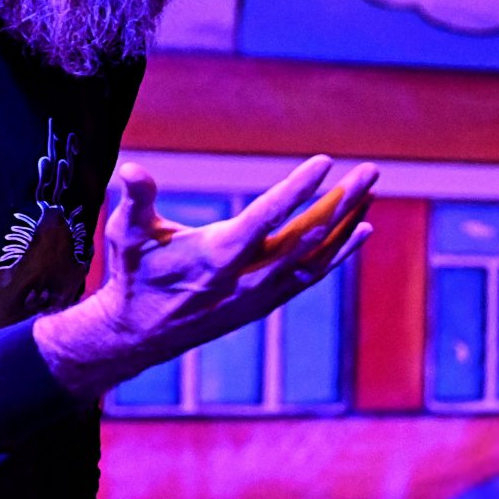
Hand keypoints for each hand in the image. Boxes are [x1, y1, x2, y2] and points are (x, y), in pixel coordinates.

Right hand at [36, 156, 376, 396]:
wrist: (137, 335)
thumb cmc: (132, 275)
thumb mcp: (126, 234)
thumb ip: (135, 200)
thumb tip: (130, 169)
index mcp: (216, 255)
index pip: (267, 216)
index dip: (298, 189)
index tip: (325, 163)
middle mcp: (247, 278)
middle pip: (306, 235)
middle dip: (341, 201)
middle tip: (371, 171)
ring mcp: (260, 294)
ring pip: (316, 257)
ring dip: (346, 223)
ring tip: (372, 191)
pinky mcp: (264, 303)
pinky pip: (311, 275)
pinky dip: (338, 252)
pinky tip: (361, 230)